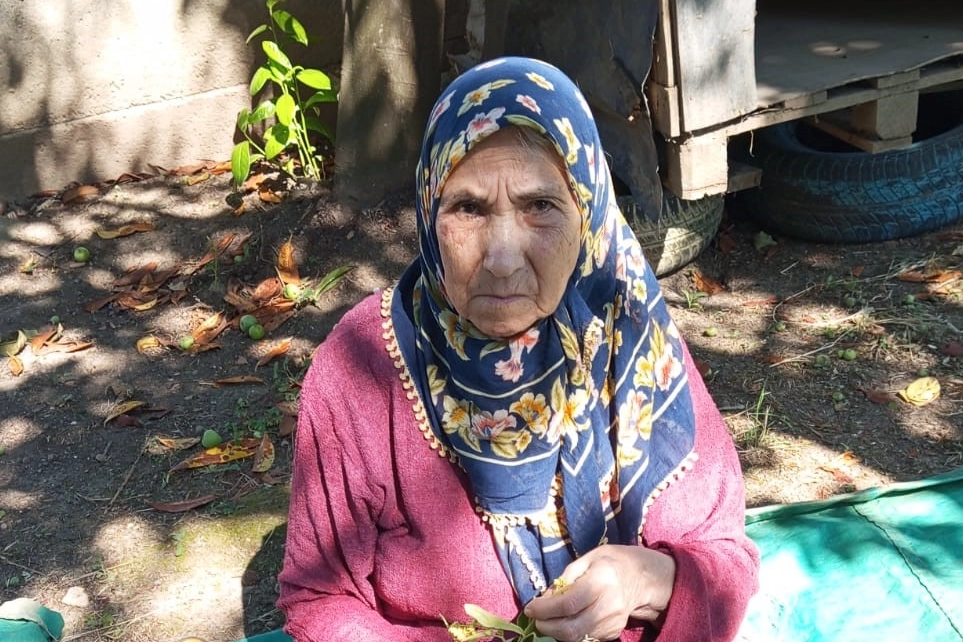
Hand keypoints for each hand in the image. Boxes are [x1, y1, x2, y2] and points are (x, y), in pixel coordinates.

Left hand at [522, 544, 675, 641]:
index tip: (530, 608)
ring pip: (576, 638)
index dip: (545, 609)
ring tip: (547, 620)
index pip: (568, 604)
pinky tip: (565, 621)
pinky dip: (570, 633)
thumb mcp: (589, 558)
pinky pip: (585, 637)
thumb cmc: (611, 562)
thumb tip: (546, 597)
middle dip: (546, 627)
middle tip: (536, 619)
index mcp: (601, 581)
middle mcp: (608, 606)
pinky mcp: (612, 633)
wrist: (642, 578)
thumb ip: (567, 576)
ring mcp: (612, 623)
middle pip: (571, 629)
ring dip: (555, 632)